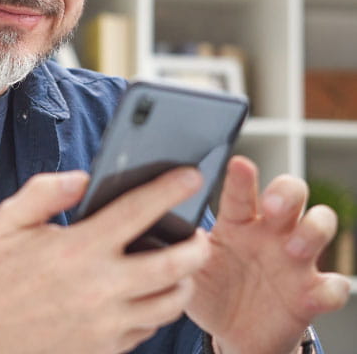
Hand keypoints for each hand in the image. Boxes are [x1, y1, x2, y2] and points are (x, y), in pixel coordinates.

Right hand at [0, 167, 210, 353]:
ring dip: (185, 280)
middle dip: (197, 245)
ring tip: (182, 265)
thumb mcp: (12, 220)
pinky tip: (151, 292)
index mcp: (79, 248)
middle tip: (199, 232)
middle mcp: (100, 286)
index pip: (137, 212)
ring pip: (171, 301)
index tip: (190, 175)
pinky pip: (151, 326)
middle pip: (174, 265)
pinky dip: (159, 308)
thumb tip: (85, 178)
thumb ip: (46, 191)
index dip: (169, 190)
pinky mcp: (108, 347)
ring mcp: (108, 322)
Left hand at [185, 156, 350, 353]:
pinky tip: (314, 294)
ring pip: (319, 226)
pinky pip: (335, 285)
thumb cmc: (210, 291)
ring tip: (293, 248)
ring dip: (313, 231)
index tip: (239, 164)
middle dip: (287, 193)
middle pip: (291, 194)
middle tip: (273, 205)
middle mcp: (270, 233)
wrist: (230, 335)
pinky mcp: (311, 294)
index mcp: (237, 223)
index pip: (240, 194)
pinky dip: (331, 288)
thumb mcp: (188, 269)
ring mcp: (294, 261)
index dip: (242, 178)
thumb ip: (181, 248)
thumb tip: (163, 226)